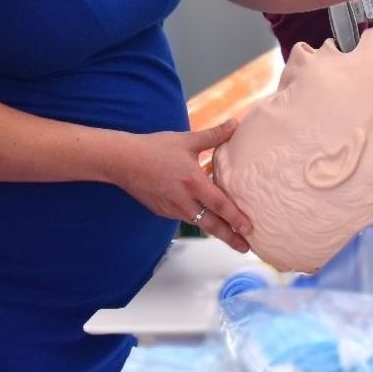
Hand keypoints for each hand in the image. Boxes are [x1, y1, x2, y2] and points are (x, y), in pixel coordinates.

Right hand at [114, 123, 252, 253]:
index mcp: (193, 182)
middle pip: (211, 225)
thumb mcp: (187, 140)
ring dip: (215, 231)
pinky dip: (197, 219)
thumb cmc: (155, 148)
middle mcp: (184, 200)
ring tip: (231, 237)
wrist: (123, 161)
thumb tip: (234, 124)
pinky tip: (204, 216)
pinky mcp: (162, 211)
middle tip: (246, 247)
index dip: (235, 218)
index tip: (249, 229)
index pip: (219, 205)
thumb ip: (213, 135)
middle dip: (230, 238)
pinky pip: (184, 217)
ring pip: (198, 223)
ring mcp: (172, 209)